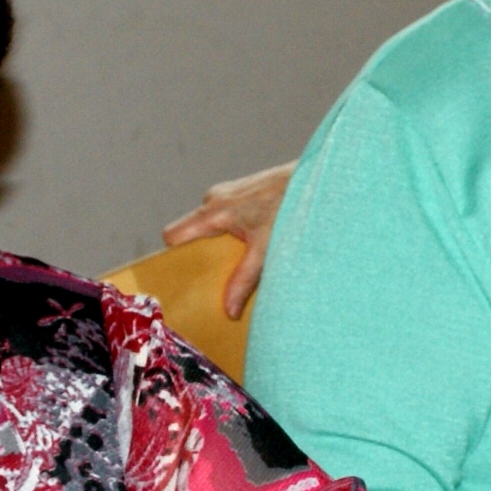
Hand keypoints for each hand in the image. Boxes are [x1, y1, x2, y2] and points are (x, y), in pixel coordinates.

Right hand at [162, 162, 296, 318]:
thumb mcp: (266, 249)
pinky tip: (253, 240)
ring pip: (209, 223)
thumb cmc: (290, 206)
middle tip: (217, 273)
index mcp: (213, 211)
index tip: (186, 274)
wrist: (317, 179)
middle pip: (190, 231)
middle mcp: (214, 199)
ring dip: (220, 241)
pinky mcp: (240, 191)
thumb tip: (228, 310)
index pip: (173, 235)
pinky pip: (224, 215)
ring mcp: (227, 192)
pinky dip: (232, 230)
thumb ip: (245, 279)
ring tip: (240, 257)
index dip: (174, 256)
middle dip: (201, 252)